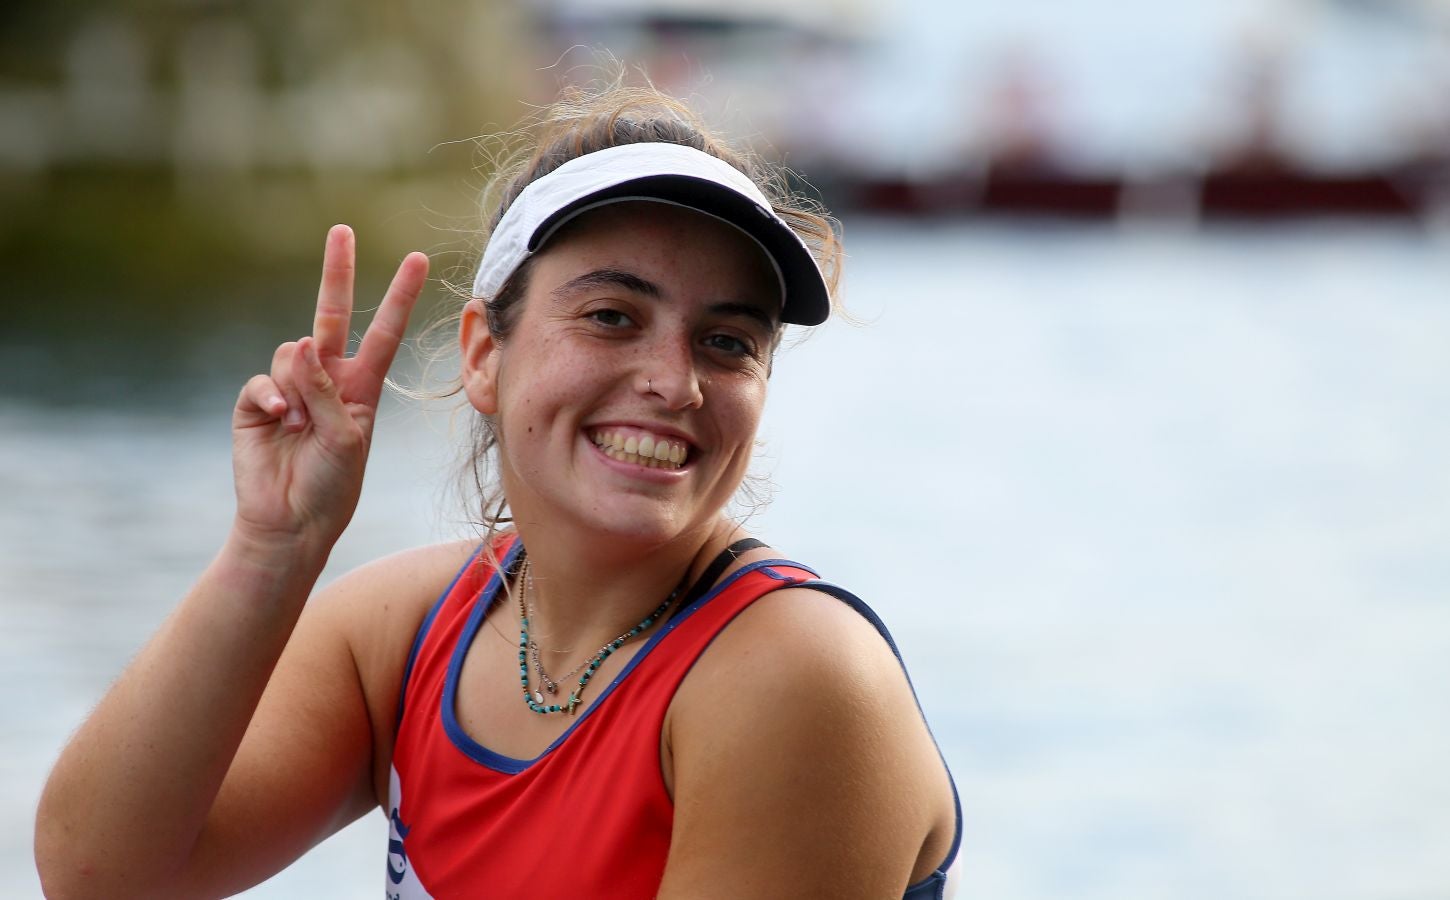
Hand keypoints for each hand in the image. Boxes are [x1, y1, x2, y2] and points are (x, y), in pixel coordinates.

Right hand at [231, 225, 428, 556]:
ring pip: (292, 353)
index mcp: (360, 388)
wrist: (290, 522)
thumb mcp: (346, 438)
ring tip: (300, 425)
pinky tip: (278, 420)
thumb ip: (326, 390)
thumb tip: (300, 344)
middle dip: (336, 272)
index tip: (417, 260)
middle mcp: (325, 381)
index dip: (398, 297)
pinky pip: (263, 380)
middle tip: (342, 230)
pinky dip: (271, 397)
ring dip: (298, 387)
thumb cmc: (331, 486)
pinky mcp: (255, 403)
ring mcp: (289, 389)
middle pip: (330, 315)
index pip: (383, 333)